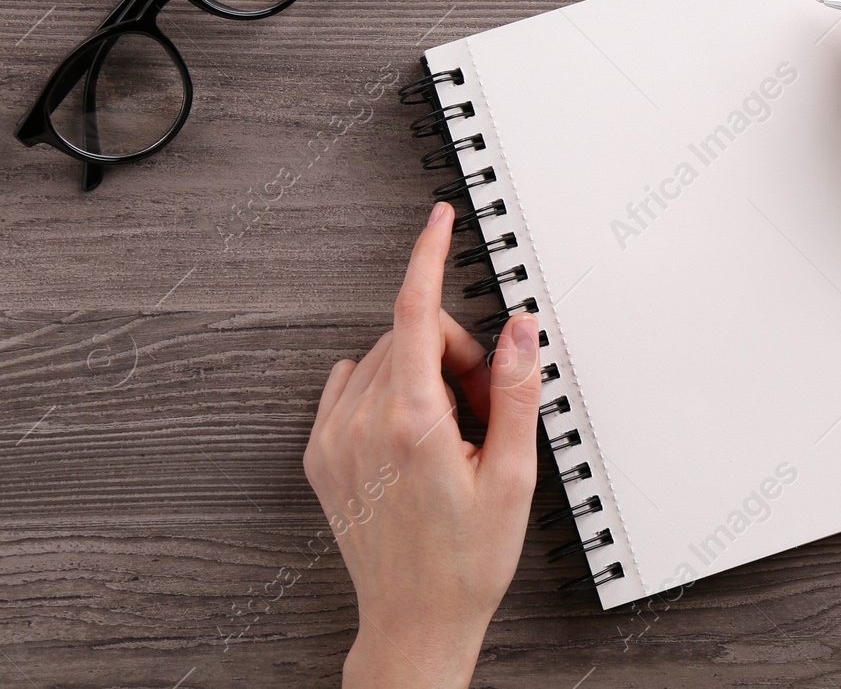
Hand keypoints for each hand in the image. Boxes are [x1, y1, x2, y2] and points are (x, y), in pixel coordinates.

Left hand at [303, 201, 541, 688]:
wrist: (414, 619)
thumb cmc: (466, 559)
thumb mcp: (514, 475)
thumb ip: (518, 391)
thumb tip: (521, 329)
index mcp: (411, 423)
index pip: (415, 311)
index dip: (428, 255)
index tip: (437, 221)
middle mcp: (361, 424)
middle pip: (409, 335)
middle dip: (453, 355)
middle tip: (483, 412)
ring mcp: (333, 439)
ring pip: (380, 358)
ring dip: (420, 374)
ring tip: (452, 436)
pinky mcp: (319, 454)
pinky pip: (350, 385)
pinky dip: (384, 390)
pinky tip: (414, 435)